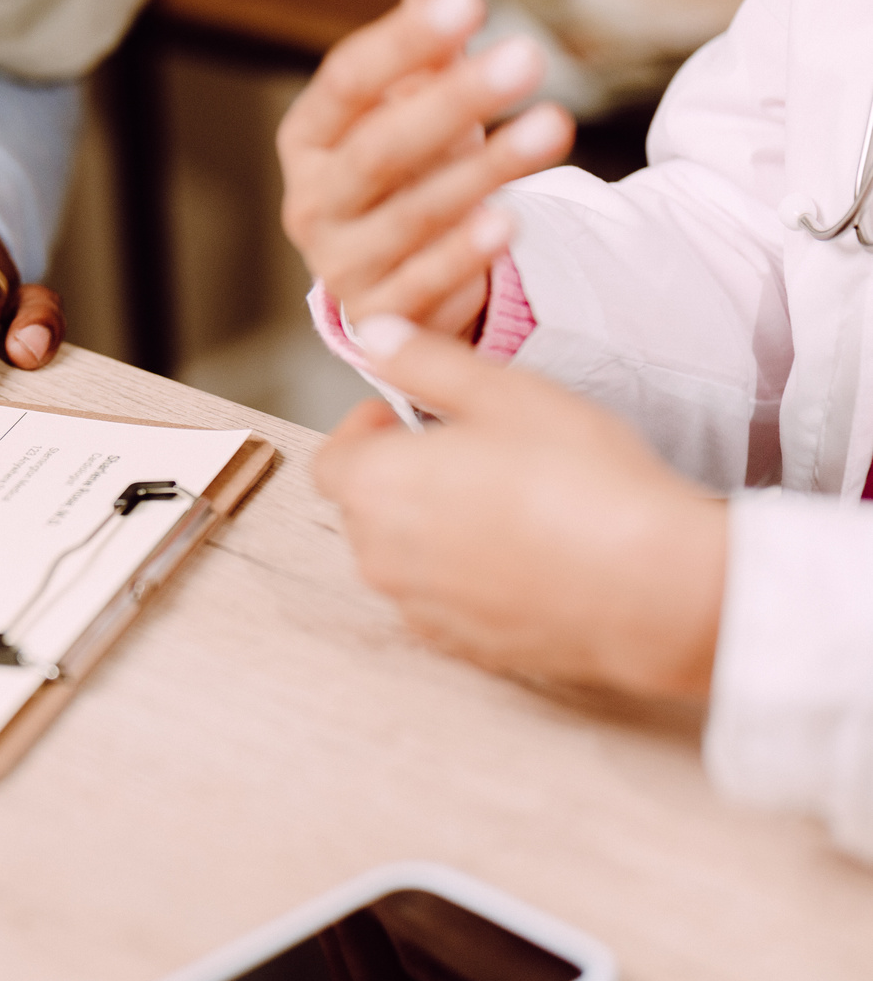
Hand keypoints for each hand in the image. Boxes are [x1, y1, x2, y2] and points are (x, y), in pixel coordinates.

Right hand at [277, 0, 574, 339]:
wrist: (401, 273)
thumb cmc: (407, 168)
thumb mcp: (418, 92)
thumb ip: (429, 20)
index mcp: (308, 137)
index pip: (347, 82)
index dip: (405, 41)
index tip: (467, 3)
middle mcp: (311, 202)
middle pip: (378, 150)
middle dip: (453, 102)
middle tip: (528, 54)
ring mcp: (340, 263)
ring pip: (407, 217)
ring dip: (481, 174)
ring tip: (551, 128)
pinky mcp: (380, 316)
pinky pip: (420, 285)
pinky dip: (464, 256)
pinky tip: (509, 223)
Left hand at [312, 316, 725, 698]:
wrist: (651, 585)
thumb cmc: (579, 479)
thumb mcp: (502, 392)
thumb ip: (424, 361)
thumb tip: (375, 334)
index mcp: (376, 488)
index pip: (330, 461)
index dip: (363, 432)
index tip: (406, 417)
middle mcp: (381, 557)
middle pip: (364, 508)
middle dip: (398, 475)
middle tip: (466, 452)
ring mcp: (420, 609)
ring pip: (402, 558)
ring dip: (430, 527)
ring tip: (502, 501)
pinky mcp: (463, 647)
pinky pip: (441, 602)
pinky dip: (463, 577)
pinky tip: (522, 555)